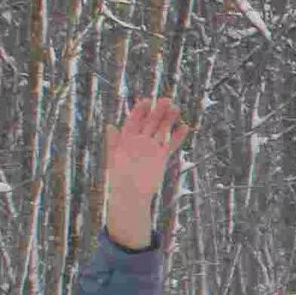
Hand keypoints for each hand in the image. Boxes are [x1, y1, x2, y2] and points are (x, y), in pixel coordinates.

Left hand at [101, 95, 190, 251]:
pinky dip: (177, 136)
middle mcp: (140, 141)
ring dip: (168, 120)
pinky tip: (185, 127)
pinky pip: (170, 144)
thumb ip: (114, 142)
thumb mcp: (113, 158)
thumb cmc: (118, 178)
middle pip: (150, 123)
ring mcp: (151, 148)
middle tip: (166, 100)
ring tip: (176, 109)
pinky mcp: (161, 157)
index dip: (140, 110)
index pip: (133, 120)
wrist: (131, 195)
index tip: (147, 101)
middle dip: (157, 111)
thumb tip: (110, 126)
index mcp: (126, 139)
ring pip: (161, 130)